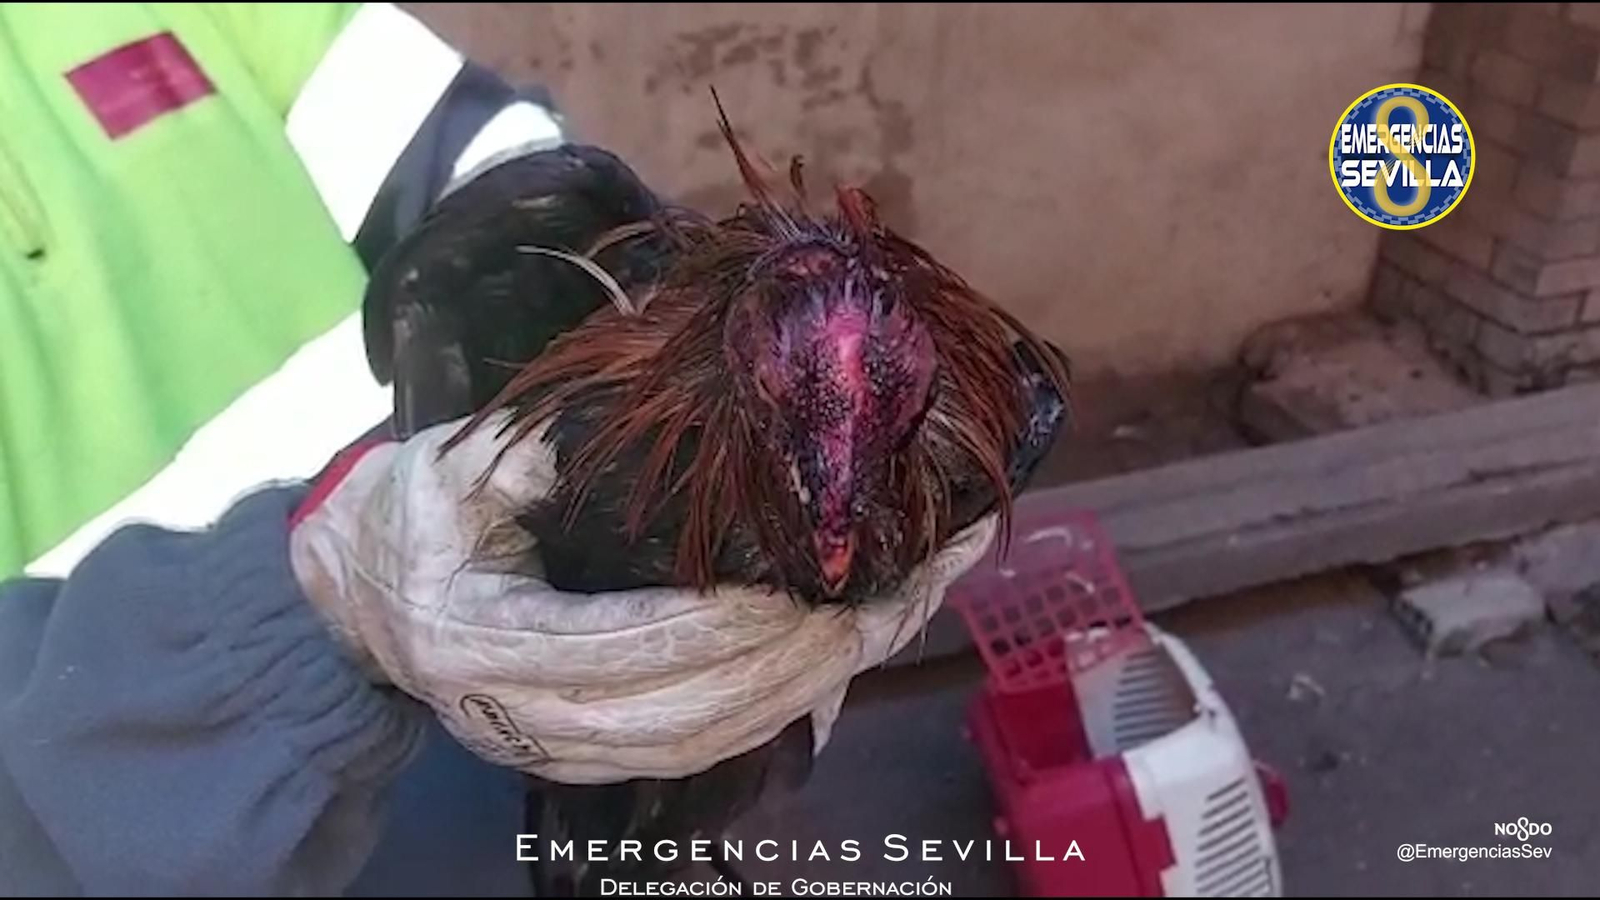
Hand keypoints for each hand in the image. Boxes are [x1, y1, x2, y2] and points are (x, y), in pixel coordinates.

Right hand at [286, 413, 996, 783]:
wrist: (355, 592)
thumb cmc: (409, 515)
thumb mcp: (454, 463)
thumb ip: (539, 453)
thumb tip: (652, 426)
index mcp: (479, 637)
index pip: (619, 646)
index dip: (716, 625)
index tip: (799, 583)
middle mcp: (519, 715)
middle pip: (681, 713)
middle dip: (791, 662)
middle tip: (878, 600)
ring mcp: (556, 747)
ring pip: (702, 742)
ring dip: (803, 692)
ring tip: (885, 625)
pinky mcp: (590, 752)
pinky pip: (698, 746)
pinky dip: (776, 710)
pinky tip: (843, 663)